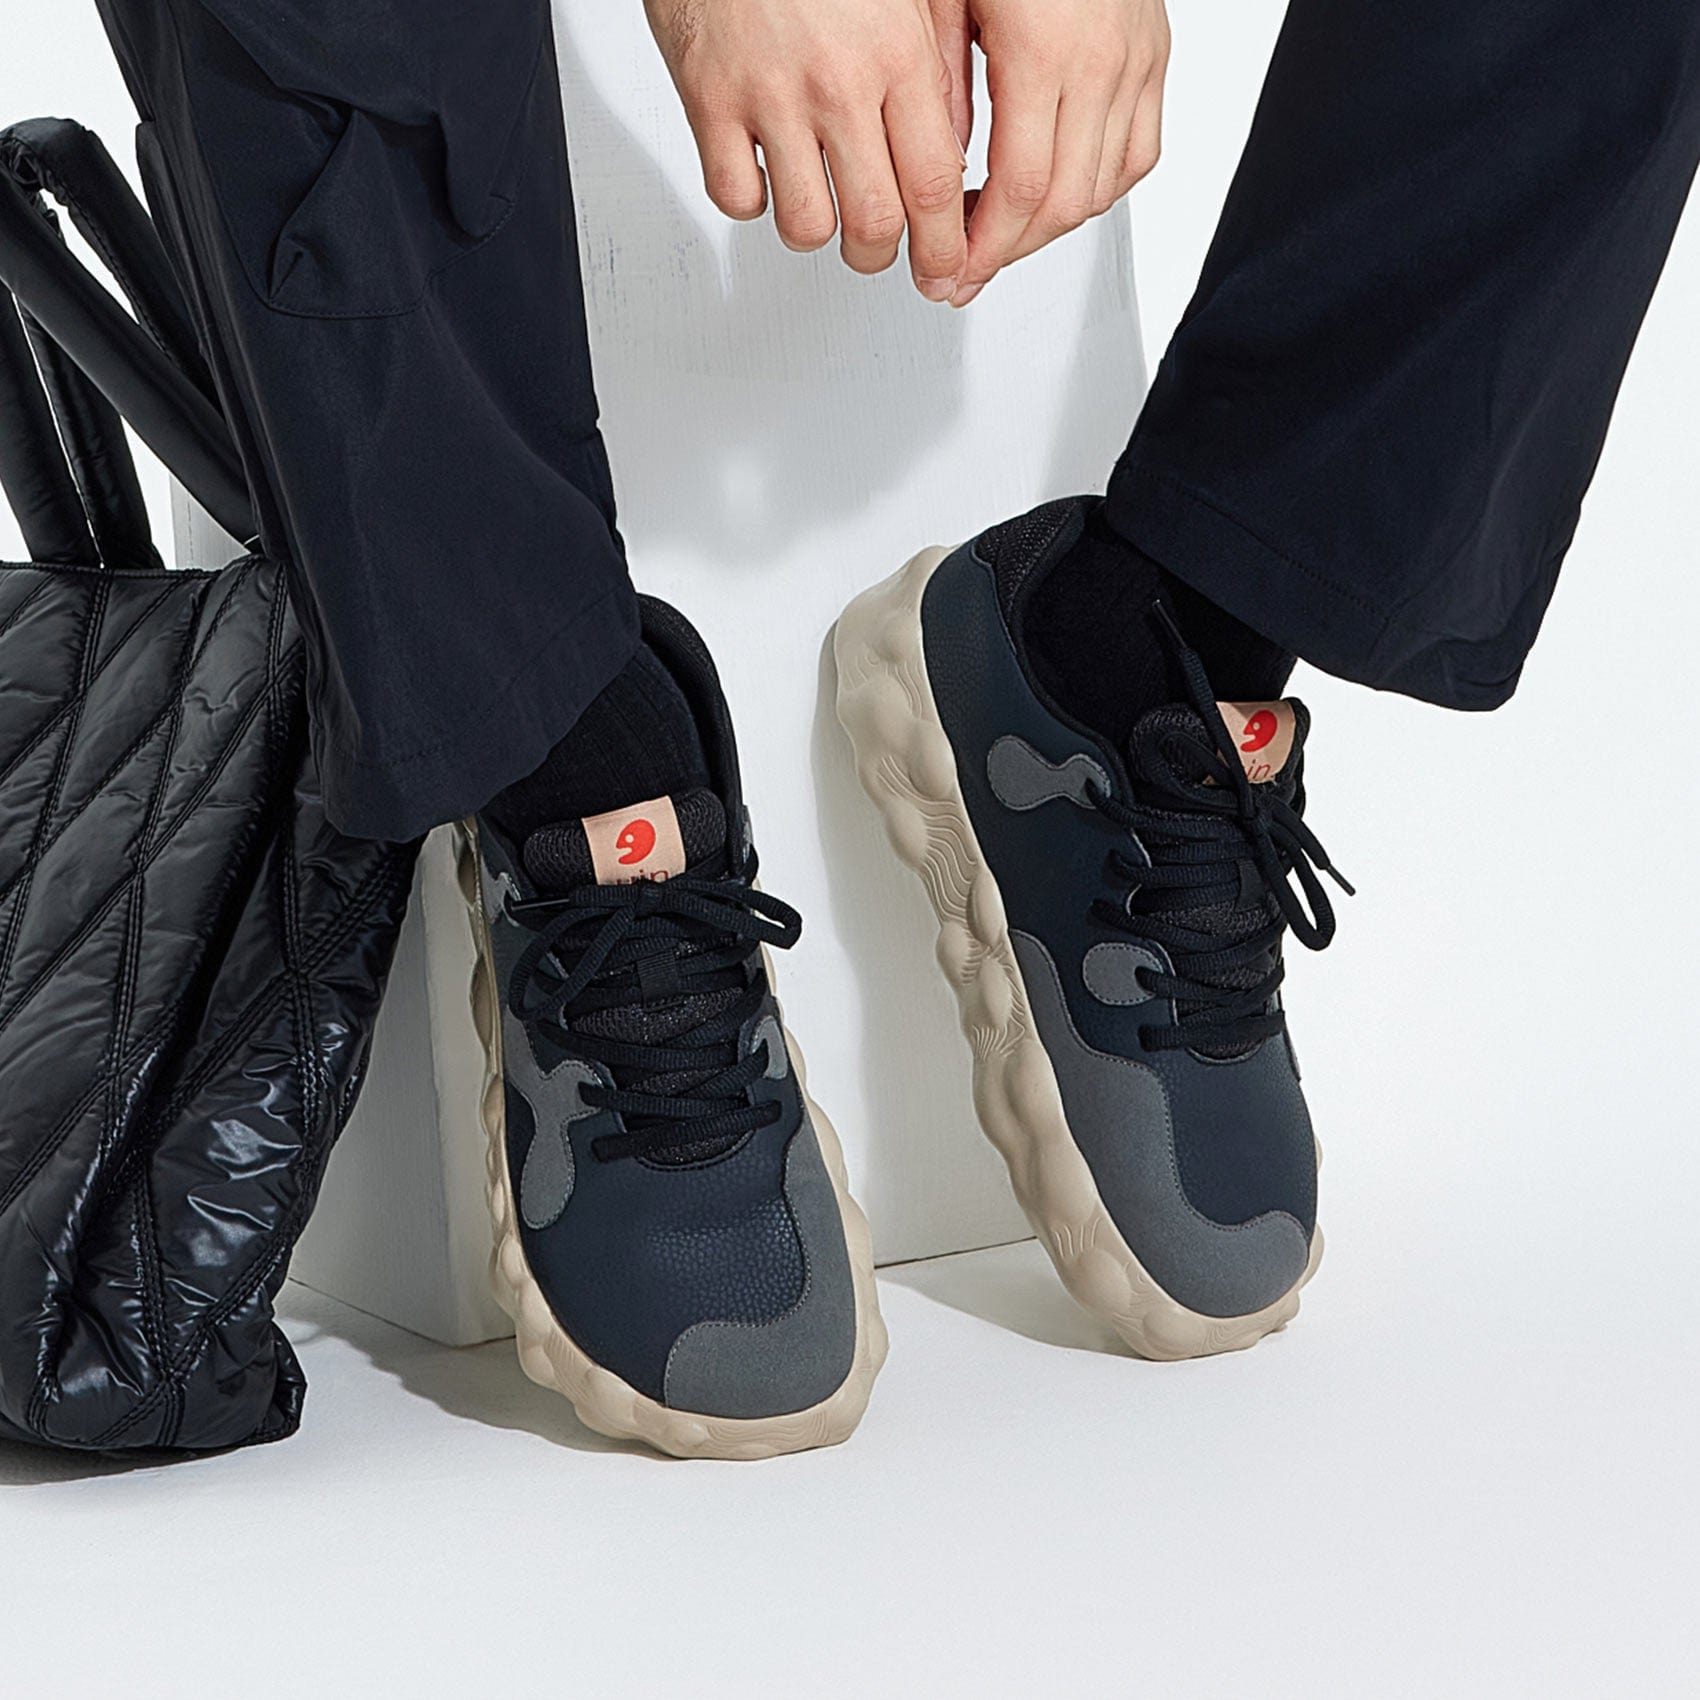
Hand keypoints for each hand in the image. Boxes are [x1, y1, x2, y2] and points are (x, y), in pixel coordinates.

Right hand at [646, 0, 969, 300]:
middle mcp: (836, 82)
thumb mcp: (904, 1)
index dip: (945, 246)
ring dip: (819, 234)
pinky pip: (736, 196)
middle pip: (876, 222)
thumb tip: (950, 170)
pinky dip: (751, 202)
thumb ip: (930, 82)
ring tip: (821, 211)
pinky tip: (763, 174)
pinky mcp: (709, 100)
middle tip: (879, 250)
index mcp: (896, 55)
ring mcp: (770, 95)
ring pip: (807, 225)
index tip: (945, 269)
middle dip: (883, 255)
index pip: (936, 186)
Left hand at [934, 0, 1169, 305]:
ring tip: (1000, 240)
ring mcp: (1138, 59)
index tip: (949, 275)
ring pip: (1101, 190)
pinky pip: (1138, 154)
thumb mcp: (940, 3)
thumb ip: (938, 91)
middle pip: (1062, 204)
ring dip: (1047, 229)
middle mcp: (1103, 61)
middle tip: (963, 274)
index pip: (1020, 190)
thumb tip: (934, 176)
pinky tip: (1057, 197)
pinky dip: (1098, 189)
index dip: (983, 249)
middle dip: (1006, 254)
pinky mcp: (1155, 55)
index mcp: (1045, 49)